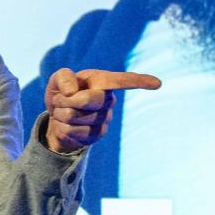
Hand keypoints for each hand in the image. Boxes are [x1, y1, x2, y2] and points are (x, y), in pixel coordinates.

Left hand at [42, 68, 161, 153]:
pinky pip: (73, 132)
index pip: (123, 81)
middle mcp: (108, 100)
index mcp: (102, 81)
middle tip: (61, 99)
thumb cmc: (62, 93)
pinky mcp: (97, 135)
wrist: (57, 117)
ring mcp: (105, 119)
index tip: (158, 84)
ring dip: (61, 114)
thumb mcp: (57, 80)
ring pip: (76, 117)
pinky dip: (61, 127)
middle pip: (88, 100)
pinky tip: (65, 125)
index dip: (140, 82)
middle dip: (66, 100)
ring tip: (63, 111)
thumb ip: (63, 78)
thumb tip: (73, 92)